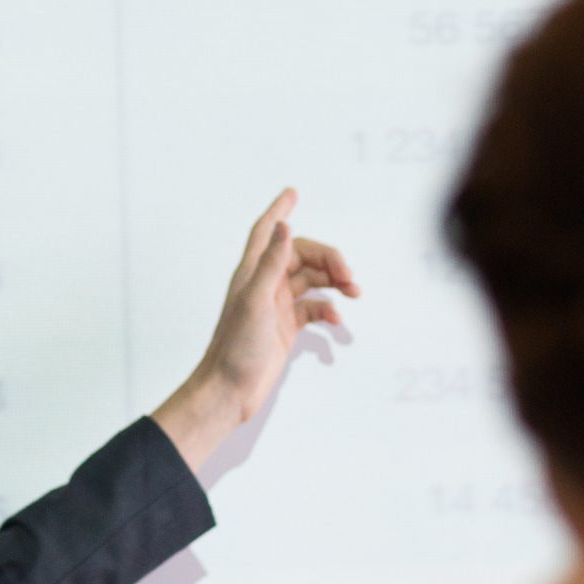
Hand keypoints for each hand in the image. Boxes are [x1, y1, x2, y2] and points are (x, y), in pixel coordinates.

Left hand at [151, 189, 357, 472]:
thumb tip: (285, 226)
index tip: (293, 192)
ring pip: (311, 281)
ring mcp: (276, 306)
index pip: (267, 231)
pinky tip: (337, 320)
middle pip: (302, 256)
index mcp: (252, 272)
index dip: (279, 210)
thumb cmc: (235, 347)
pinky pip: (313, 309)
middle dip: (329, 259)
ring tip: (354, 291)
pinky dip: (328, 310)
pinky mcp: (285, 327)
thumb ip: (272, 263)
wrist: (229, 390)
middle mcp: (264, 284)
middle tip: (349, 275)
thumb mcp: (256, 300)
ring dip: (334, 282)